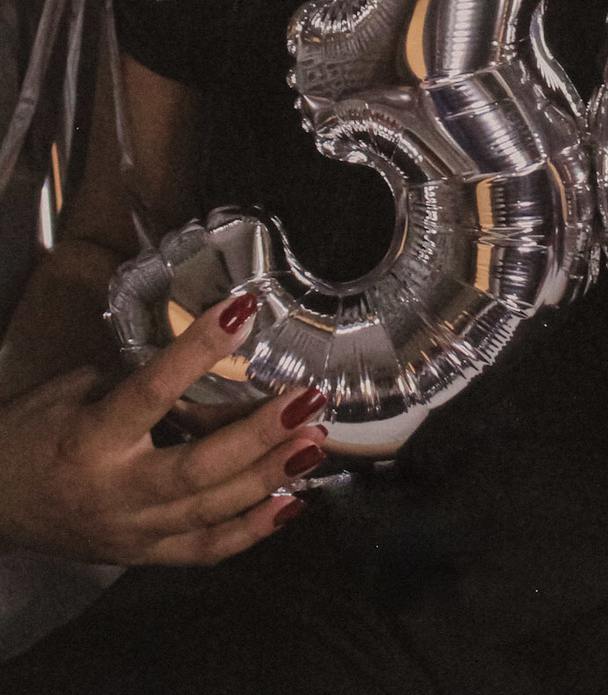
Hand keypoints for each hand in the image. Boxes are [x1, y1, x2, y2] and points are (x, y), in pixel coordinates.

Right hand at [0, 295, 328, 564]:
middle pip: (198, 468)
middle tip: (308, 400)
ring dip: (270, 476)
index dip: (197, 350)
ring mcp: (133, 533)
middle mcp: (115, 492)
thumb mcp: (72, 391)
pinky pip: (206, 549)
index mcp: (91, 439)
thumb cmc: (31, 434)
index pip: (151, 391)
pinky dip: (254, 530)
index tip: (243, 311)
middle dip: (259, 434)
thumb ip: (134, 379)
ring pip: (211, 511)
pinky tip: (294, 502)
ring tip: (316, 443)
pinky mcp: (144, 557)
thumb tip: (207, 360)